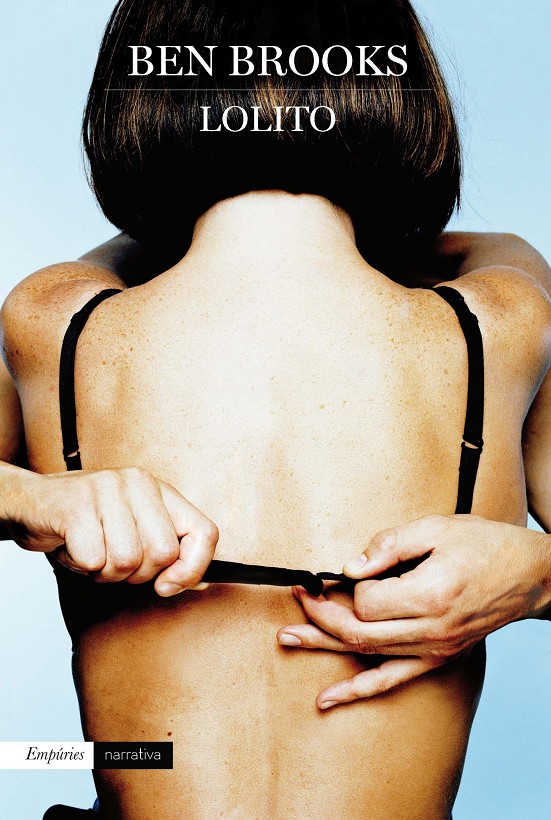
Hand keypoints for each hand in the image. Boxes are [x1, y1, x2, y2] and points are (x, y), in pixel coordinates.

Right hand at [2, 465, 217, 595]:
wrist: (30, 504)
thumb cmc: (85, 523)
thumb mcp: (134, 533)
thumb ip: (169, 553)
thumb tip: (199, 581)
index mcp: (159, 490)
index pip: (204, 532)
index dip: (194, 568)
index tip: (169, 584)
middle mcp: (138, 483)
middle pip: (163, 553)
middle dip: (137, 573)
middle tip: (113, 559)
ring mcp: (108, 489)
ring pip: (127, 560)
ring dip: (105, 572)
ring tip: (91, 551)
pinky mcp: (78, 505)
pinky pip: (94, 559)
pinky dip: (80, 566)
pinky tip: (73, 547)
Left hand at [277, 514, 550, 708]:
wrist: (531, 576)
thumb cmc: (485, 546)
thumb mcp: (437, 529)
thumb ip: (389, 545)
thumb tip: (348, 567)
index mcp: (430, 595)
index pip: (366, 600)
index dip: (350, 583)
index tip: (349, 569)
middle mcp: (431, 631)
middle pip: (358, 633)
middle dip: (319, 617)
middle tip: (296, 598)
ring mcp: (435, 650)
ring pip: (367, 656)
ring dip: (324, 646)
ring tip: (287, 638)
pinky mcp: (438, 658)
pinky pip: (392, 681)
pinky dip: (357, 691)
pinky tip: (327, 699)